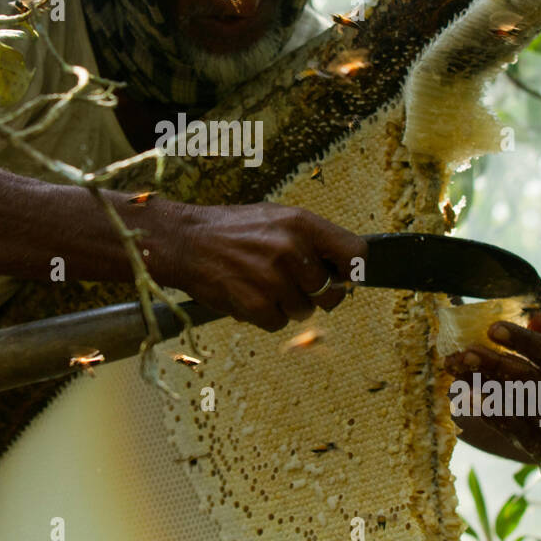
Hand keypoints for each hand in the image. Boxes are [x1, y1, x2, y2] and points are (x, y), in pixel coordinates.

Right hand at [156, 202, 367, 331]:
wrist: (185, 241)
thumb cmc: (233, 230)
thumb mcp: (276, 218)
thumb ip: (311, 240)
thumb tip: (344, 270)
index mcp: (301, 223)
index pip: (356, 253)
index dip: (352, 271)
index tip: (343, 277)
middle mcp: (291, 248)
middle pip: (332, 292)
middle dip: (315, 295)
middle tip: (292, 284)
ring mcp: (272, 277)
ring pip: (304, 311)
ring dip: (287, 305)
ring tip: (263, 285)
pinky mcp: (254, 303)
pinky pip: (277, 323)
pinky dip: (265, 316)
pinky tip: (249, 296)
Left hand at [444, 312, 540, 474]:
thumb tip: (533, 312)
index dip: (524, 341)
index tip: (493, 329)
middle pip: (531, 381)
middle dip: (494, 364)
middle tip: (464, 352)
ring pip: (515, 404)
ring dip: (482, 384)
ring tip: (456, 368)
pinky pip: (508, 427)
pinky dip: (485, 409)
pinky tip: (465, 394)